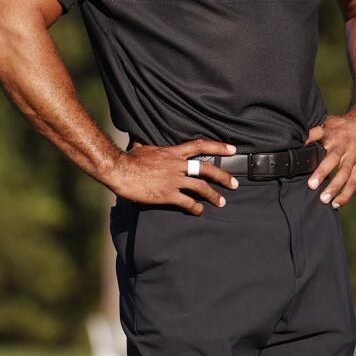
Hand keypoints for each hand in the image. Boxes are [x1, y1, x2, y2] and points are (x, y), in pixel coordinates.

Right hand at [109, 138, 238, 214]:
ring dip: (213, 195)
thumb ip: (151, 148)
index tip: (233, 149)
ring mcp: (173, 180)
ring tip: (222, 202)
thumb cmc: (130, 159)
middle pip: (206, 168)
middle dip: (223, 176)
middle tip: (235, 183)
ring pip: (201, 187)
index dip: (219, 147)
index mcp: (173, 152)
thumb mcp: (144, 148)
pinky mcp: (167, 194)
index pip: (201, 146)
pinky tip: (199, 211)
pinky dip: (195, 208)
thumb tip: (143, 144)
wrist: (120, 170)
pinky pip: (187, 202)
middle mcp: (177, 165)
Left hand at [305, 107, 355, 208]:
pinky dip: (346, 193)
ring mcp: (354, 155)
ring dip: (334, 187)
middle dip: (322, 171)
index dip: (308, 140)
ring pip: (345, 172)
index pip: (317, 134)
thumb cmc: (344, 126)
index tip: (298, 150)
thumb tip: (293, 140)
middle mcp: (343, 144)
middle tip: (311, 185)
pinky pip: (354, 180)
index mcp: (331, 132)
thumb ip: (314, 132)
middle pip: (333, 158)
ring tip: (324, 200)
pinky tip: (336, 203)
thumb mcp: (329, 122)